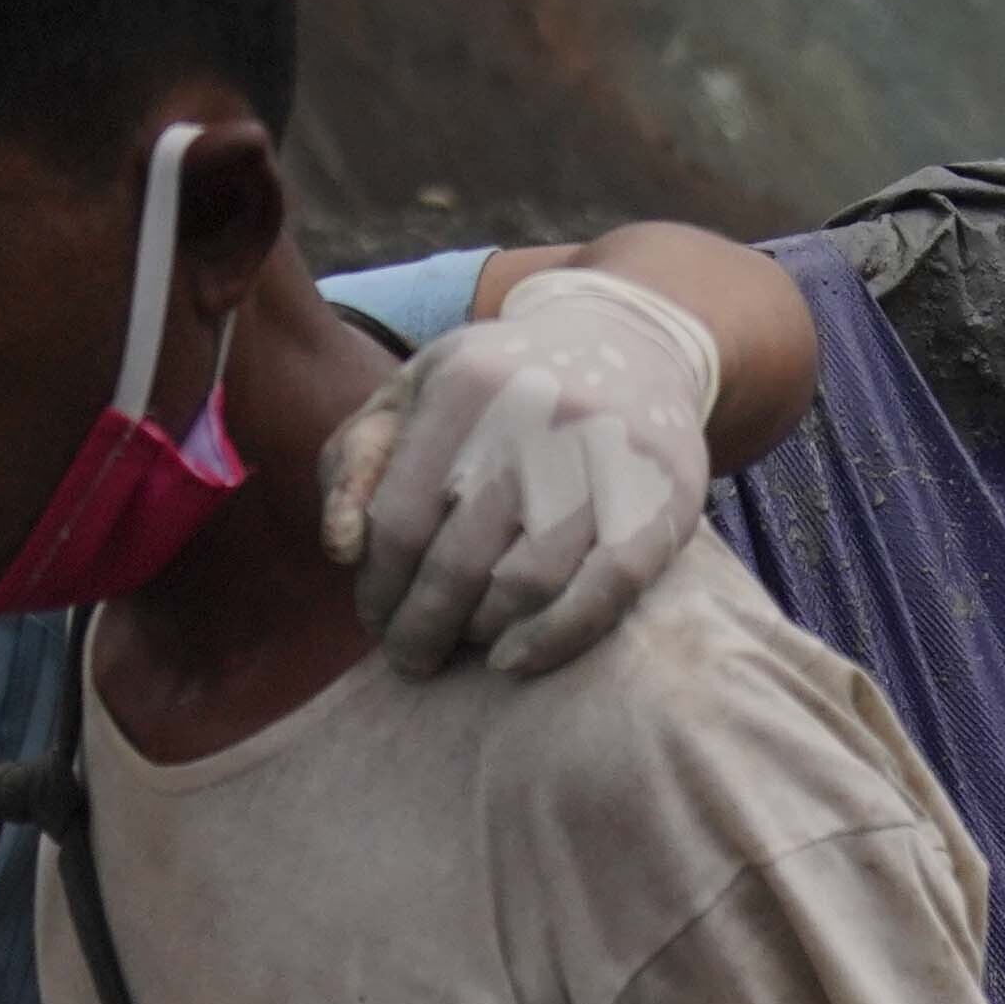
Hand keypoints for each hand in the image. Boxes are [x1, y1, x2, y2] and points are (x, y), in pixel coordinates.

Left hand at [328, 265, 720, 676]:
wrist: (630, 343)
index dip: (377, 586)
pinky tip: (514, 660)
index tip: (374, 618)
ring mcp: (606, 458)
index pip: (398, 520)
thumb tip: (342, 547)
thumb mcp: (415, 393)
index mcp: (465, 386)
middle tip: (409, 656)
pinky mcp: (663, 497)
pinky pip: (605, 590)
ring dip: (480, 633)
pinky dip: (554, 638)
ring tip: (464, 643)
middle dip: (421, 626)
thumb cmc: (500, 388)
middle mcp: (538, 416)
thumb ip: (359, 458)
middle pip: (456, 561)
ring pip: (524, 584)